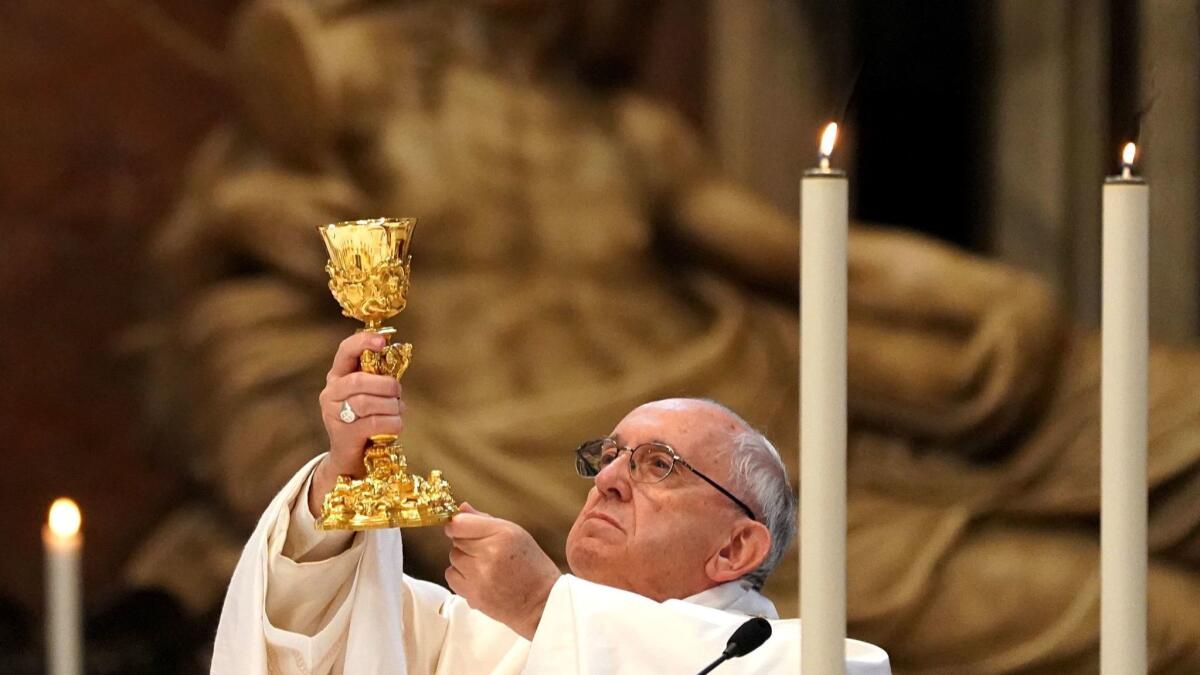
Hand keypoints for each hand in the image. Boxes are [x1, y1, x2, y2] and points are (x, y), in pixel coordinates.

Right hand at [309, 332, 404, 517]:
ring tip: (398, 411)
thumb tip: (396, 359)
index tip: (383, 341)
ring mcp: (334, 415)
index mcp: (337, 377)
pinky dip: (392, 422)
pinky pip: (374, 423)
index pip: (345, 351)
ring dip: (392, 406)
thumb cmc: (366, 421)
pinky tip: (396, 425)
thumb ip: (378, 379)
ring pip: (368, 402)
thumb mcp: (370, 396)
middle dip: (386, 385)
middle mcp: (331, 393)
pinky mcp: (344, 435)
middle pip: (359, 381)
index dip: (363, 342)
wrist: (351, 459)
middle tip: (398, 392)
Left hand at [443, 504, 561, 639]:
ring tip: (485, 565)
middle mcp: (490, 554)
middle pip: (456, 540)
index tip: (462, 527)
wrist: (542, 602)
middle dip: (466, 542)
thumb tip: (461, 508)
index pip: (459, 523)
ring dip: (464, 559)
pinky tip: (478, 577)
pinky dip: (461, 576)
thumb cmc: (532, 566)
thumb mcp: (516, 534)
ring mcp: (480, 576)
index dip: (457, 524)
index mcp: (503, 534)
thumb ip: (485, 520)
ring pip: (453, 558)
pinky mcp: (474, 595)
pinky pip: (451, 577)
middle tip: (485, 550)